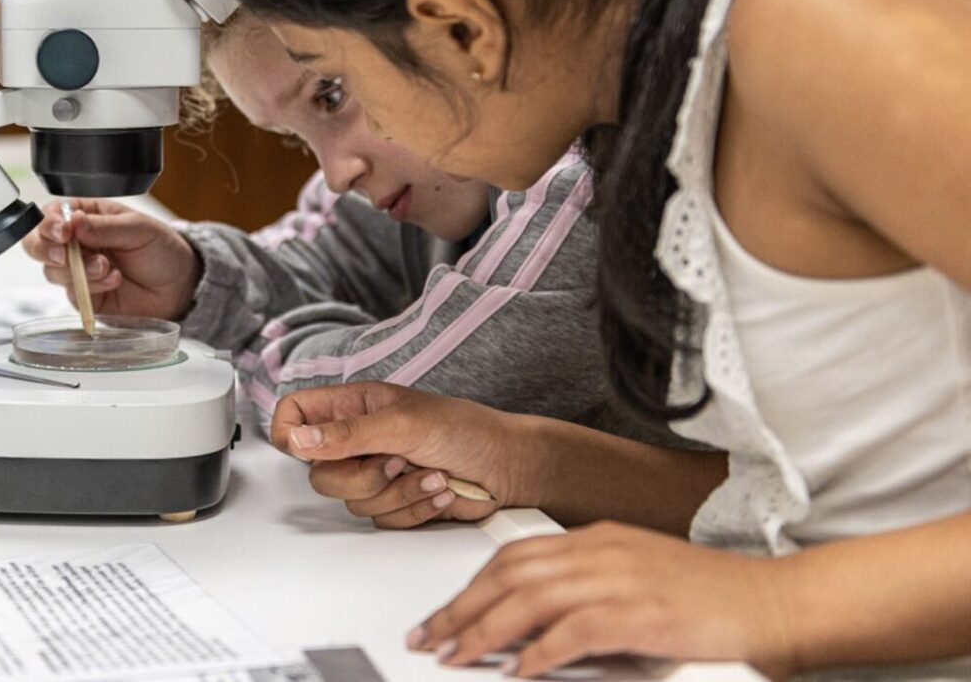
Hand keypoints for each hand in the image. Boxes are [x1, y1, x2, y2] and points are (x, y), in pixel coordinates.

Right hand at [20, 199, 200, 319]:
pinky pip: (72, 292)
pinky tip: (114, 280)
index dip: (49, 224)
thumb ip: (103, 226)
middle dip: (47, 249)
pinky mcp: (84, 296)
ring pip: (52, 270)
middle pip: (37, 244)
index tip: (64, 231)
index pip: (51, 215)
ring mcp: (77, 270)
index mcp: (86, 216)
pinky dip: (92, 287)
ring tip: (108, 267)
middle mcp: (76, 242)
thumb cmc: (160, 249)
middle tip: (67, 255)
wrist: (179, 286)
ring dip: (79, 270)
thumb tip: (73, 221)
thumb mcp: (137, 228)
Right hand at [270, 381, 529, 527]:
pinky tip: (437, 488)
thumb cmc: (466, 429)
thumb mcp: (403, 424)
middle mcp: (358, 440)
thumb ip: (347, 434)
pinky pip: (381, 520)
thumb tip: (298, 440)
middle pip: (318, 473)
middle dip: (363, 475)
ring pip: (352, 502)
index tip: (313, 451)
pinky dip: (413, 508)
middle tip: (397, 458)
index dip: (292, 435)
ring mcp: (375, 473)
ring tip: (429, 471)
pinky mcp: (394, 503)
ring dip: (397, 492)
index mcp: (353, 406)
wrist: (509, 468)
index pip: (294, 415)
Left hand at [409, 522, 797, 679]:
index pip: (515, 556)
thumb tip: (533, 631)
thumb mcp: (639, 583)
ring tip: (458, 655)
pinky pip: (574, 630)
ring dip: (485, 629)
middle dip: (461, 607)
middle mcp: (603, 551)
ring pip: (531, 598)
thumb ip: (588, 596)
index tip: (443, 614)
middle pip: (510, 573)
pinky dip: (539, 651)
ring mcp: (622, 579)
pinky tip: (517, 670)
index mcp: (600, 540)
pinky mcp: (642, 614)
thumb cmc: (715, 602)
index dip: (472, 586)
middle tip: (431, 637)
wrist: (778, 603)